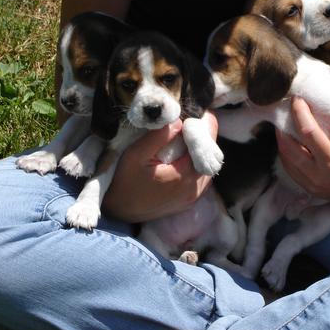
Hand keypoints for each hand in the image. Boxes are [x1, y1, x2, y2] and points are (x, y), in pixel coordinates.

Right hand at [102, 112, 217, 221]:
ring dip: (198, 151)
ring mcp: (194, 196)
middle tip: (185, 124)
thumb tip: (179, 121)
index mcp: (186, 175)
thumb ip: (158, 137)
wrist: (118, 213)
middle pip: (211, 154)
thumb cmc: (124, 182)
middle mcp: (196, 188)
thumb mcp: (136, 154)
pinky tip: (181, 157)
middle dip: (201, 137)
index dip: (202, 125)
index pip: (208, 142)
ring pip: (207, 165)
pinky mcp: (189, 200)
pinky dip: (194, 164)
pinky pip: (201, 177)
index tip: (189, 116)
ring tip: (182, 140)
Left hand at [276, 93, 329, 207]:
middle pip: (290, 146)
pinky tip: (288, 137)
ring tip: (283, 119)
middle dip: (285, 124)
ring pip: (285, 157)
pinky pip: (289, 167)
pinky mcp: (307, 187)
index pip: (309, 133)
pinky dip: (286, 151)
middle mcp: (319, 175)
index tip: (298, 98)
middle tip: (284, 106)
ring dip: (281, 137)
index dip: (301, 114)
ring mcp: (311, 184)